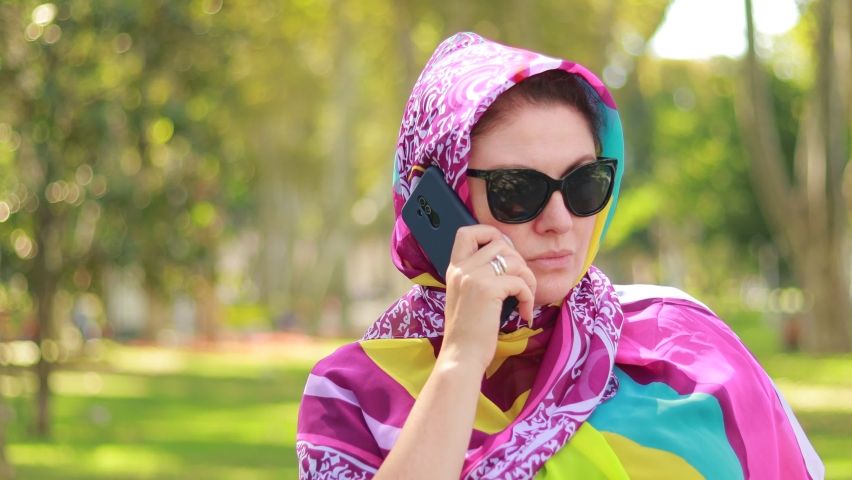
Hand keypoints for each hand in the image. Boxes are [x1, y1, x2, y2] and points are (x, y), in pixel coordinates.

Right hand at [440, 225, 536, 372]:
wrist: (461, 355)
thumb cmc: (468, 332)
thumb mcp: (467, 297)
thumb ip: (479, 276)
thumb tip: (509, 261)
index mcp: (455, 268)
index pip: (467, 232)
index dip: (490, 233)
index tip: (505, 252)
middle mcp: (462, 268)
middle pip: (500, 243)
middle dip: (519, 262)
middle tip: (522, 285)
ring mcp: (473, 277)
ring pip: (514, 260)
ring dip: (528, 280)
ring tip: (526, 299)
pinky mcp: (488, 290)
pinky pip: (519, 282)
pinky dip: (528, 297)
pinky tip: (525, 313)